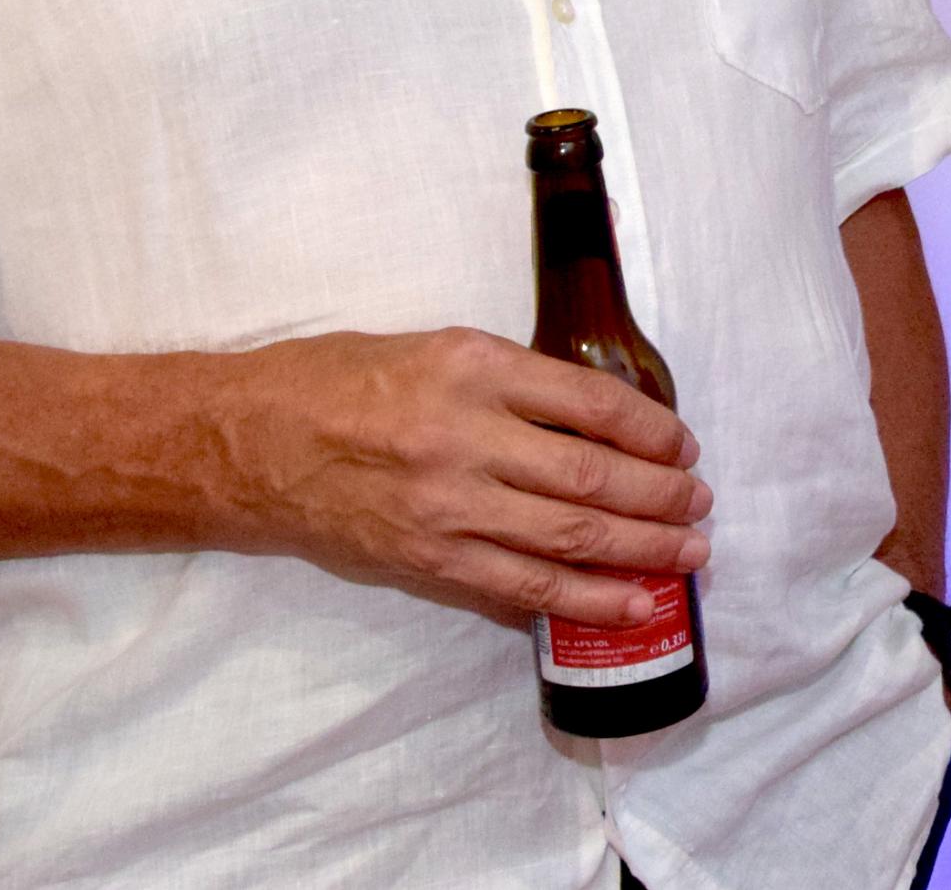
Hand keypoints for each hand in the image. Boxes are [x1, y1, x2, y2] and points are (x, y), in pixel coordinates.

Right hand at [212, 328, 710, 629]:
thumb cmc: (340, 381)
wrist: (248, 443)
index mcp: (472, 368)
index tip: (685, 443)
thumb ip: (512, 380)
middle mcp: (464, 437)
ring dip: (643, 550)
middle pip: (592, 477)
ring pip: (568, 537)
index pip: (591, 401)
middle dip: (662, 495)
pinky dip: (584, 601)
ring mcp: (446, 506)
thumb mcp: (436, 347)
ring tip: (690, 551)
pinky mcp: (427, 560)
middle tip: (702, 502)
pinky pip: (520, 588)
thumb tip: (599, 420)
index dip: (652, 429)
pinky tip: (630, 603)